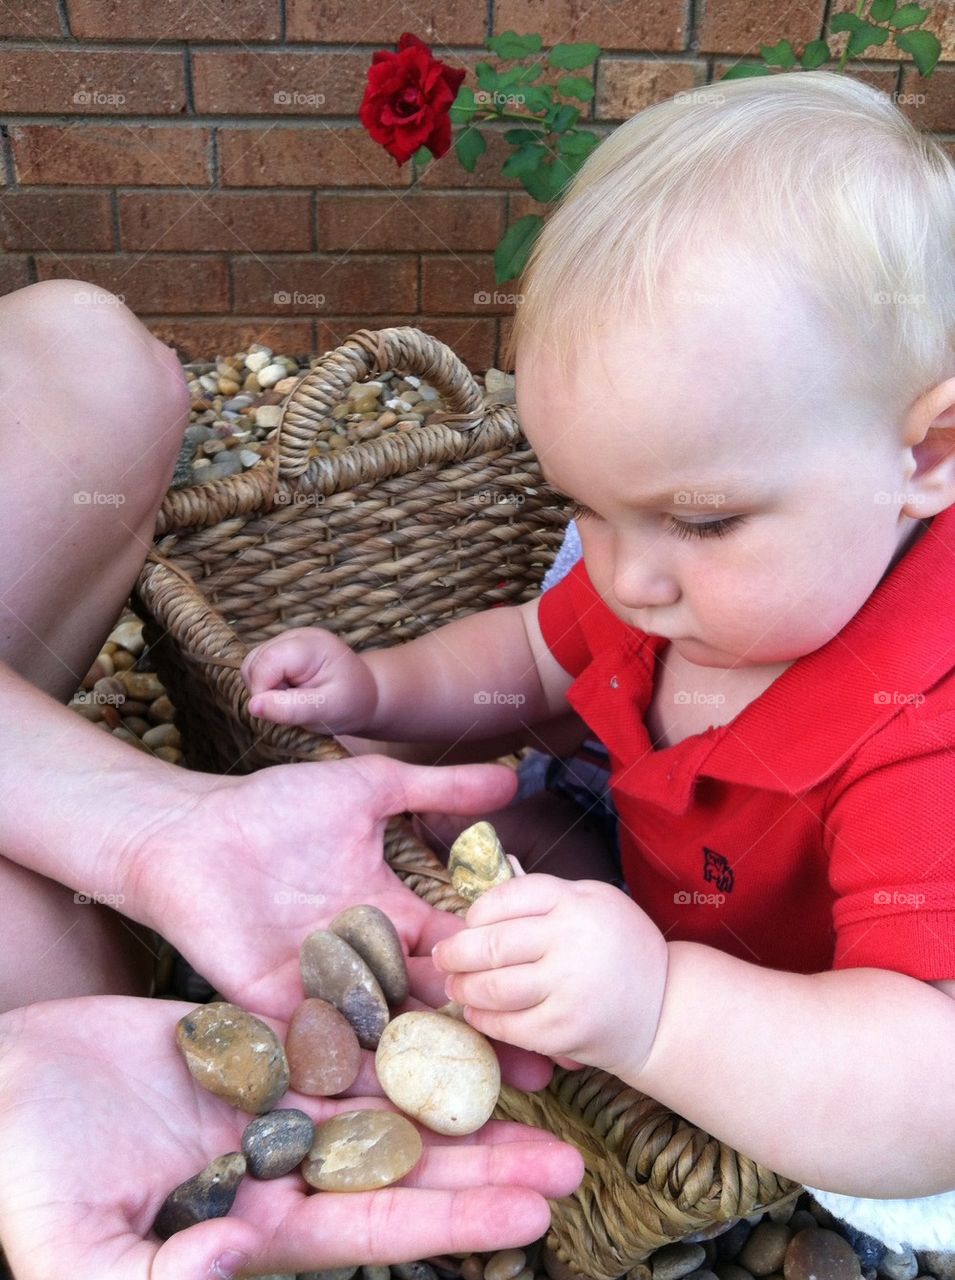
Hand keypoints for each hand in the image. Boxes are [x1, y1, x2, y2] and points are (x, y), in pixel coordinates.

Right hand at [0, 996, 584, 1279]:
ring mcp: (275, 1102)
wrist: (7, 1078)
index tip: (529, 1221)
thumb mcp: (69, 1241)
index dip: (451, 1224)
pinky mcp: (262, 1047)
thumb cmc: (26, 1166)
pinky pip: (344, 1036)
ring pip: (387, 1098)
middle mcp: (280, 1166)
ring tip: (533, 1087)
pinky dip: (397, 1030)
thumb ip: (148, 1277)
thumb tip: (231, 1269)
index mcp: (251, 1224)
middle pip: (403, 1166)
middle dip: (485, 1165)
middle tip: (568, 1158)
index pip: (372, 1228)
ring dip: (457, 1093)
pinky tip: (452, 1017)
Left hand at [127, 753, 551, 1089]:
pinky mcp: (280, 1017)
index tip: (554, 994)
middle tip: (546, 1068)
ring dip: (434, 1067)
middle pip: (434, 1006)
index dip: (502, 970)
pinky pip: (327, 1052)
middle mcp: (364, 962)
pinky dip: (362, 1078)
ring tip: (489, 1100)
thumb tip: (510, 777)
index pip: (457, 950)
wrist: (187, 834)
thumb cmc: (273, 808)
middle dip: (485, 1034)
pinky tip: (407, 1109)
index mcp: (388, 915)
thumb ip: (435, 790)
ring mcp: (324, 994)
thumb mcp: (367, 791)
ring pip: (390, 1037)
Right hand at [242, 626, 377, 732]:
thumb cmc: (351, 703)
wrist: (366, 693)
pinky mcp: (281, 649)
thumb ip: (291, 708)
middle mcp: (296, 635)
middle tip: (295, 704)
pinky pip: (257, 668)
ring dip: (265, 689)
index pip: (266, 663)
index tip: (284, 710)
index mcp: (312, 646)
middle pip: (253, 662)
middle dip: (264, 691)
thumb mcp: (327, 710)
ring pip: (251, 665)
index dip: (264, 692)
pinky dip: (267, 685)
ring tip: (294, 698)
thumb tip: (252, 706)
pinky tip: (290, 692)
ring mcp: (287, 640)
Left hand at [432, 874, 670, 1081]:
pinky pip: (507, 1024)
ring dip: (463, 987)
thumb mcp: (593, 901)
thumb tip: (493, 869)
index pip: (506, 898)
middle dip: (455, 952)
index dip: (477, 912)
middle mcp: (571, 940)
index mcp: (575, 901)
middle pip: (491, 944)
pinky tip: (476, 1011)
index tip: (468, 923)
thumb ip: (545, 893)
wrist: (664, 1007)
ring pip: (493, 987)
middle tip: (442, 957)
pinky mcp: (563, 1030)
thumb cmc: (621, 947)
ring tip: (454, 984)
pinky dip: (483, 1018)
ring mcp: (567, 987)